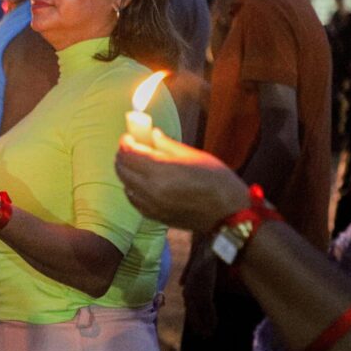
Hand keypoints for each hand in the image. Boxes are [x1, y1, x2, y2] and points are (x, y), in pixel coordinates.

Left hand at [115, 129, 248, 233]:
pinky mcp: (154, 216)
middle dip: (123, 155)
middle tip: (132, 147)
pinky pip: (133, 200)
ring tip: (138, 163)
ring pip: (125, 184)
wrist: (228, 213)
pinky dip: (132, 188)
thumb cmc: (216, 180)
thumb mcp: (193, 155)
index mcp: (161, 171)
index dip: (126, 142)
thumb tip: (152, 134)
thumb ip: (167, 145)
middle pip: (122, 169)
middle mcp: (150, 190)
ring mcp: (151, 205)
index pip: (128, 153)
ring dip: (127, 172)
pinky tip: (142, 182)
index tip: (130, 136)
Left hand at [180, 239, 219, 336]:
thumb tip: (182, 283)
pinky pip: (208, 308)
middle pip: (193, 313)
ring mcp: (196, 292)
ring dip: (206, 325)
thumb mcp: (192, 267)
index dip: (194, 319)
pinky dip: (211, 318)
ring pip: (200, 313)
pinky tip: (215, 326)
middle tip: (204, 337)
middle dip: (198, 326)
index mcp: (187, 287)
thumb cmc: (203, 255)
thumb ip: (186, 275)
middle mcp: (189, 291)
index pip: (190, 308)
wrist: (209, 247)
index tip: (197, 330)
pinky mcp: (205, 290)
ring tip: (210, 334)